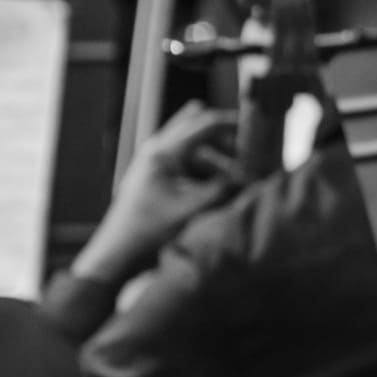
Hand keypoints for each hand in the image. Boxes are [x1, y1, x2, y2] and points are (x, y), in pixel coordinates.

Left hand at [82, 102, 242, 280]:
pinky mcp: (156, 175)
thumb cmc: (150, 229)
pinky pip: (186, 162)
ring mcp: (154, 161)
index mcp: (164, 152)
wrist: (120, 251)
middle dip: (225, 139)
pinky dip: (205, 169)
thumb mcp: (192, 208)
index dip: (233, 124)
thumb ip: (222, 189)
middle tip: (248, 151)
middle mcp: (157, 150)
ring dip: (216, 157)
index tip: (257, 130)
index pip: (206, 124)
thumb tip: (250, 177)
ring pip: (194, 147)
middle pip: (198, 128)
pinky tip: (219, 184)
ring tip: (236, 177)